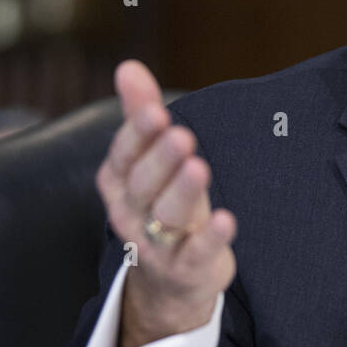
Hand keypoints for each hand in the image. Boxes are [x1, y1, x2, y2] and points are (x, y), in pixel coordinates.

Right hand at [95, 60, 237, 346]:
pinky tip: (227, 219)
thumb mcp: (149, 160)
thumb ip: (140, 113)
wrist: (170, 278)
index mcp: (119, 182)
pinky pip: (196, 253)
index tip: (156, 111)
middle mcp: (131, 213)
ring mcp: (156, 245)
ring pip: (165, 217)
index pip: (124, 155)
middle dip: (161, 160)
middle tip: (180, 135)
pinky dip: (211, 238)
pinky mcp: (186, 268)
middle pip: (143, 185)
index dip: (138, 135)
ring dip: (182, 192)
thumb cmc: (161, 203)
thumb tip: (128, 67)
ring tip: (199, 167)